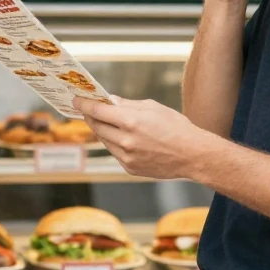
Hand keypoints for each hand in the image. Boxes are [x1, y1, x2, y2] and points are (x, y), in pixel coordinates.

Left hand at [74, 95, 216, 180]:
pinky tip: (121, 137)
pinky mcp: (130, 168)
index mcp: (131, 121)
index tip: (77, 101)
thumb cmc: (176, 127)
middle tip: (87, 110)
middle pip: (97, 127)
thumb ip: (128, 104)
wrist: (192, 155)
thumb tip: (111, 101)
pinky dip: (114, 143)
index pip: (98, 111)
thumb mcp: (153, 107)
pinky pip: (115, 152)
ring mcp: (127, 157)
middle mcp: (125, 140)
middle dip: (91, 117)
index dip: (85, 105)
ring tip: (104, 121)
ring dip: (102, 130)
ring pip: (104, 140)